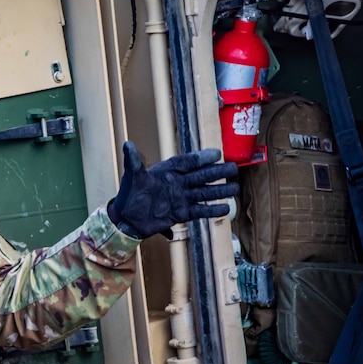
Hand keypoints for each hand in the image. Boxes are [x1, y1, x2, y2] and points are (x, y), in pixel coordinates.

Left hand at [107, 142, 237, 238]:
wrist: (127, 218)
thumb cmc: (129, 195)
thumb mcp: (132, 176)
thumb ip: (133, 161)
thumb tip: (128, 145)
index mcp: (168, 171)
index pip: (187, 162)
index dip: (201, 158)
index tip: (216, 154)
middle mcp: (177, 183)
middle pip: (200, 176)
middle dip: (217, 173)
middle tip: (234, 168)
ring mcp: (181, 198)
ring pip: (204, 193)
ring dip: (219, 191)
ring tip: (235, 188)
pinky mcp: (181, 213)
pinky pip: (199, 211)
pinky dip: (212, 210)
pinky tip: (225, 208)